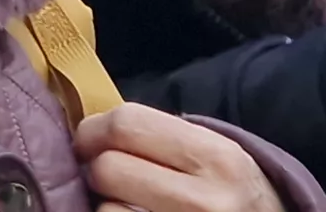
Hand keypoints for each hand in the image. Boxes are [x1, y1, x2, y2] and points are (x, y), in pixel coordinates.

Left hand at [76, 103, 285, 211]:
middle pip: (109, 168)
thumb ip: (165, 139)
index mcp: (217, 157)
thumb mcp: (218, 157)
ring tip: (130, 205)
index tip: (90, 140)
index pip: (127, 123)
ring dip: (108, 207)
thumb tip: (92, 131)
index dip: (94, 130)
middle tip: (107, 176)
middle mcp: (205, 200)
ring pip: (107, 210)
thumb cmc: (236, 196)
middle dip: (98, 170)